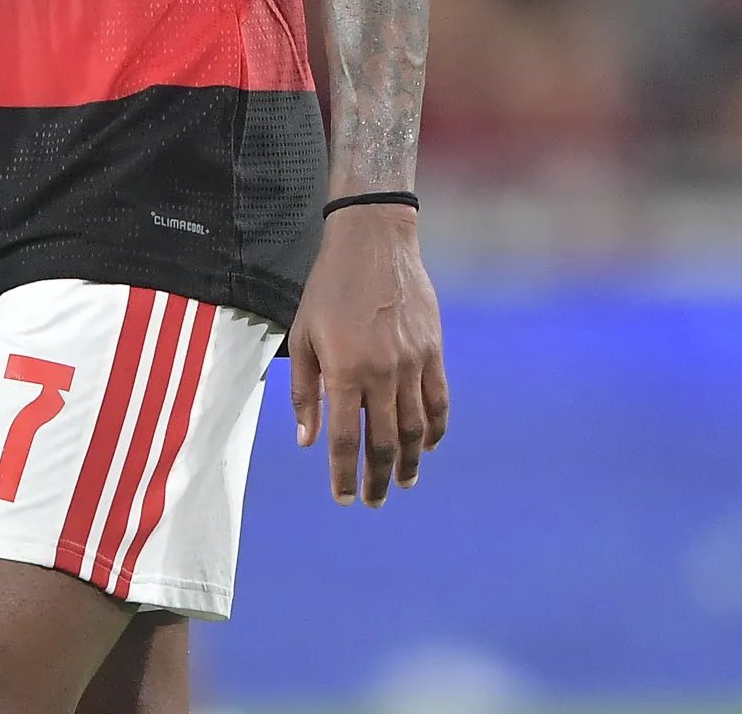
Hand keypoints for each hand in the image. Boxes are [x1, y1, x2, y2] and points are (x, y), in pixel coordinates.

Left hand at [288, 204, 447, 507]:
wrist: (373, 241)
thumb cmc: (329, 288)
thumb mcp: (303, 336)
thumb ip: (304, 392)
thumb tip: (307, 442)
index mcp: (344, 370)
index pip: (343, 439)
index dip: (343, 475)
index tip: (343, 499)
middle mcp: (381, 373)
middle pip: (383, 443)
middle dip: (377, 479)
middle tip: (373, 501)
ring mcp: (412, 363)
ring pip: (415, 429)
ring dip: (409, 462)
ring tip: (402, 482)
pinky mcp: (433, 351)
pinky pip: (439, 401)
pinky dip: (435, 429)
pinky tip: (427, 446)